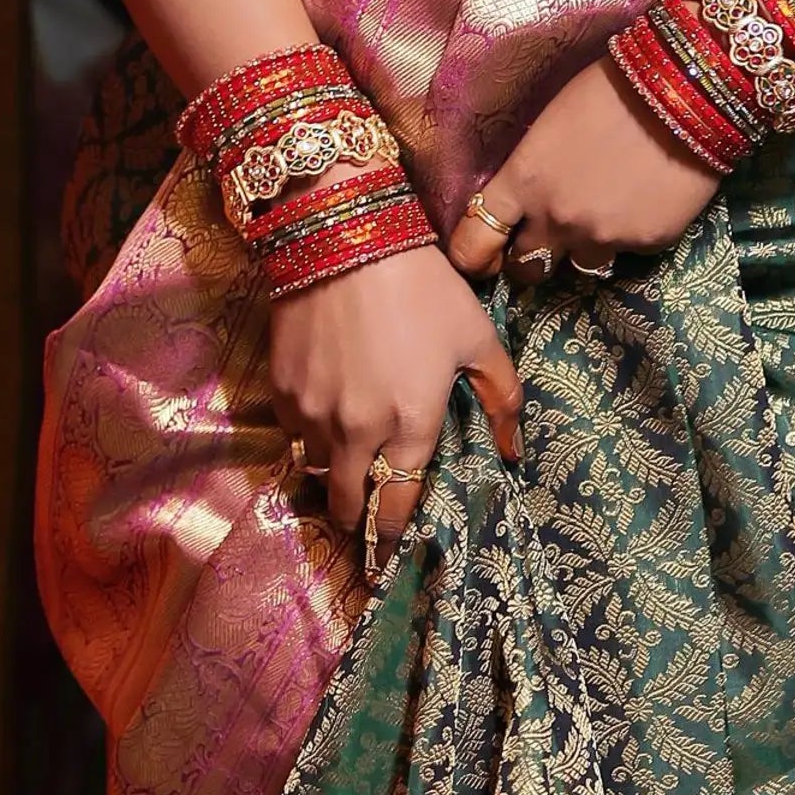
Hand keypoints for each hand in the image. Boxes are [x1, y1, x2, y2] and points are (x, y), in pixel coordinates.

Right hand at [269, 246, 519, 563]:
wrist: (344, 236)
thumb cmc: (422, 287)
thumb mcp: (476, 338)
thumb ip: (501, 399)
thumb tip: (513, 452)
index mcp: (411, 424)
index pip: (396, 507)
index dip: (393, 539)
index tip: (392, 558)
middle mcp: (357, 431)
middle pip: (348, 506)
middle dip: (359, 523)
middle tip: (367, 525)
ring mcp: (313, 412)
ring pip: (317, 472)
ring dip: (333, 481)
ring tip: (346, 475)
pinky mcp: (282, 389)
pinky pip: (294, 434)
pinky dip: (310, 440)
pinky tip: (325, 424)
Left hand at [446, 55, 722, 284]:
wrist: (684, 90)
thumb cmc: (610, 89)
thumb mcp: (550, 125)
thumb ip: (533, 172)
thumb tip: (529, 194)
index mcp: (523, 183)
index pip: (474, 243)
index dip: (473, 254)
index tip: (481, 255)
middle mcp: (557, 219)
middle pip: (525, 268)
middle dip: (531, 256)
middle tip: (545, 239)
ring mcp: (604, 237)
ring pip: (582, 265)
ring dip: (585, 246)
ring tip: (605, 214)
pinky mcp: (648, 243)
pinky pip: (630, 249)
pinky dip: (633, 231)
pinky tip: (647, 198)